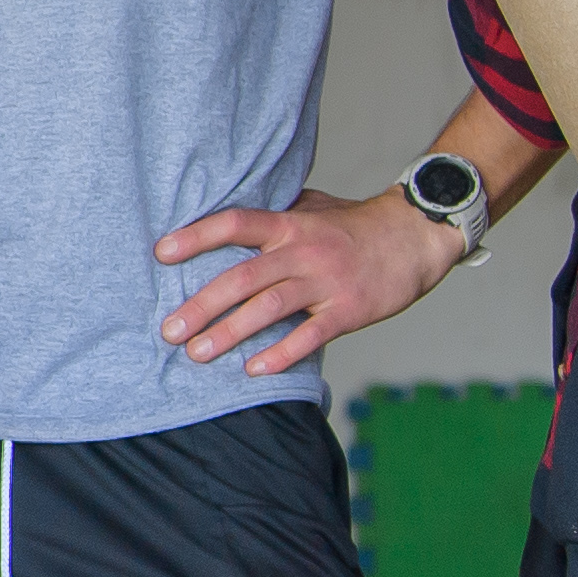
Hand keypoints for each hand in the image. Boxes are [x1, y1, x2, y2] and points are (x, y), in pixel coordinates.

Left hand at [156, 188, 463, 376]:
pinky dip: (281, 354)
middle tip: (168, 329)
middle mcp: (303, 251)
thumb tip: (225, 220)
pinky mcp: (349, 310)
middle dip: (201, 305)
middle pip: (242, 277)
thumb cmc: (355, 225)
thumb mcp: (313, 207)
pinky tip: (253, 369)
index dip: (196, 237)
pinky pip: (310, 335)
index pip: (234, 224)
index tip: (160, 253)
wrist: (417, 236)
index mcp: (289, 224)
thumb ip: (273, 215)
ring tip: (197, 353)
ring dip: (229, 333)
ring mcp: (326, 282)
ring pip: (269, 308)